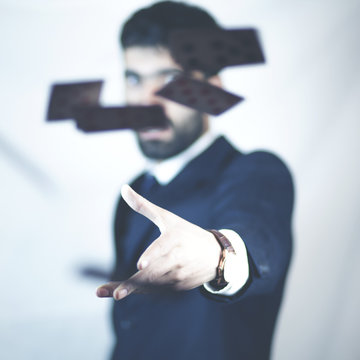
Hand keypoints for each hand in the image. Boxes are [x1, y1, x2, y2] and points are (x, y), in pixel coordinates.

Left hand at [96, 184, 220, 299]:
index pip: (162, 248)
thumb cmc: (187, 233)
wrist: (216, 255)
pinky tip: (126, 291)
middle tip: (117, 294)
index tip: (140, 264)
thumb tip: (123, 188)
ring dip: (134, 289)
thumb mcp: (167, 218)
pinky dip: (143, 291)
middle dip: (135, 283)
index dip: (152, 256)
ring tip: (113, 293)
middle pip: (154, 273)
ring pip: (154, 285)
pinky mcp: (179, 287)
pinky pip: (158, 290)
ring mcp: (180, 275)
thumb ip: (143, 206)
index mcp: (176, 238)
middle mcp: (179, 259)